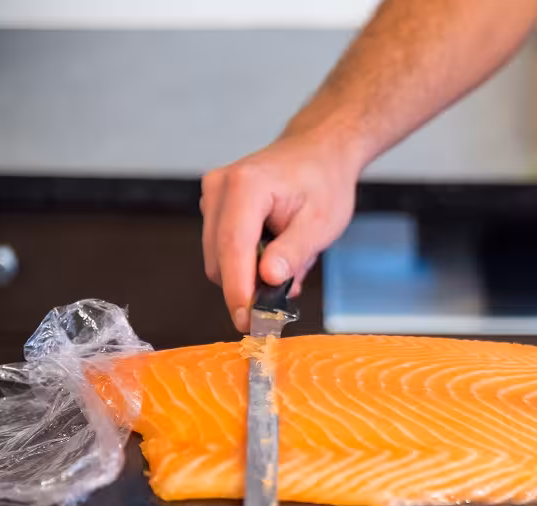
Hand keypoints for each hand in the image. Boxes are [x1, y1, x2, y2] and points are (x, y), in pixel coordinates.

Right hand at [201, 131, 359, 331]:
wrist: (319, 152)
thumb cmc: (324, 182)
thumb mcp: (321, 223)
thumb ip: (294, 251)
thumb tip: (268, 280)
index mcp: (246, 186)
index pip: (233, 249)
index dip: (238, 291)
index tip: (248, 322)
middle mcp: (219, 188)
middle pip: (219, 259)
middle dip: (245, 287)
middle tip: (282, 300)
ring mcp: (212, 196)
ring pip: (218, 258)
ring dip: (247, 275)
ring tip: (286, 263)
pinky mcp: (214, 206)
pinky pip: (222, 248)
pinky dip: (245, 262)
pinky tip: (273, 254)